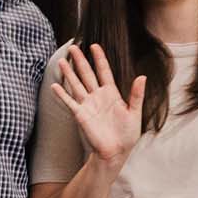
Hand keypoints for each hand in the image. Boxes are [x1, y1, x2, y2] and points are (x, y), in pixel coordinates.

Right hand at [49, 43, 143, 169]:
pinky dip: (62, 94)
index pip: (104, 71)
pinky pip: (70, 102)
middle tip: (73, 47)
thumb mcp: (135, 113)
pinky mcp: (80, 115)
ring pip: (76, 84)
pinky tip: (55, 85)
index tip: (95, 46)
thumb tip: (142, 76)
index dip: (100, 58)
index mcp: (112, 94)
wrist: (116, 152)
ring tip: (62, 61)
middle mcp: (98, 96)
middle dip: (81, 60)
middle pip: (87, 74)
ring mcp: (88, 105)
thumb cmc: (127, 135)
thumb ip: (137, 95)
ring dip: (69, 73)